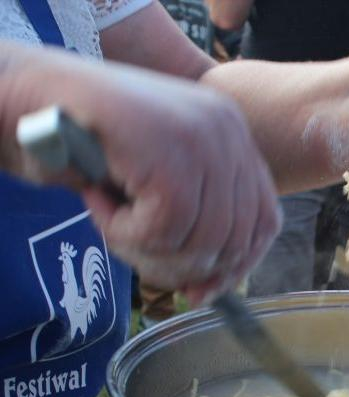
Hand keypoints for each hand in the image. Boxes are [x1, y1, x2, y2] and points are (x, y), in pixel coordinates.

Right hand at [9, 47, 280, 304]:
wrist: (28, 98)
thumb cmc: (89, 146)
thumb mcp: (157, 187)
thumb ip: (194, 228)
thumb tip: (208, 292)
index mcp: (233, 137)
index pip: (266, 221)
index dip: (237, 266)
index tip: (201, 290)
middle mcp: (227, 132)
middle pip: (238, 240)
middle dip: (186, 267)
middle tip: (140, 256)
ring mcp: (203, 138)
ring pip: (203, 242)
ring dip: (147, 251)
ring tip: (112, 222)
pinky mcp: (172, 153)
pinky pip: (165, 232)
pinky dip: (124, 235)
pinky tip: (98, 203)